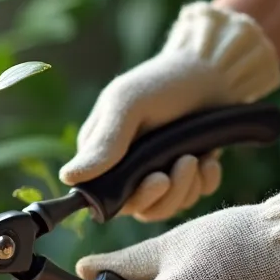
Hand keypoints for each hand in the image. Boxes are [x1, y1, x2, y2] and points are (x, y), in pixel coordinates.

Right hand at [60, 1, 279, 221]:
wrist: (212, 70)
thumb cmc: (163, 82)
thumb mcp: (128, 106)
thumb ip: (104, 144)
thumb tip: (67, 177)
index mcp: (101, 154)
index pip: (105, 198)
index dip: (132, 198)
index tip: (157, 179)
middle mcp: (125, 168)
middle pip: (139, 208)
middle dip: (166, 193)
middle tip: (185, 162)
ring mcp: (156, 172)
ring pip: (167, 206)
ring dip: (187, 187)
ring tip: (198, 158)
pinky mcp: (185, 174)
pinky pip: (193, 197)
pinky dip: (205, 183)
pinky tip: (210, 160)